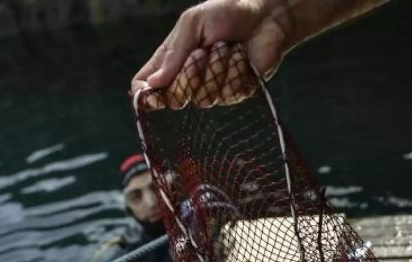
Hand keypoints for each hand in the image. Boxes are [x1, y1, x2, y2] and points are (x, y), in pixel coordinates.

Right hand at [130, 0, 294, 108]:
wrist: (265, 15)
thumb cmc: (226, 13)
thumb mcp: (193, 23)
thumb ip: (174, 53)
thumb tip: (154, 84)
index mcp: (171, 59)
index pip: (146, 86)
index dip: (145, 96)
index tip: (151, 96)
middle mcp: (189, 77)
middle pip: (174, 99)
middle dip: (188, 75)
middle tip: (201, 52)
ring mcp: (212, 87)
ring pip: (203, 98)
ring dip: (215, 69)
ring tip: (226, 47)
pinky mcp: (235, 92)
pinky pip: (228, 94)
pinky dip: (234, 71)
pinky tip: (241, 56)